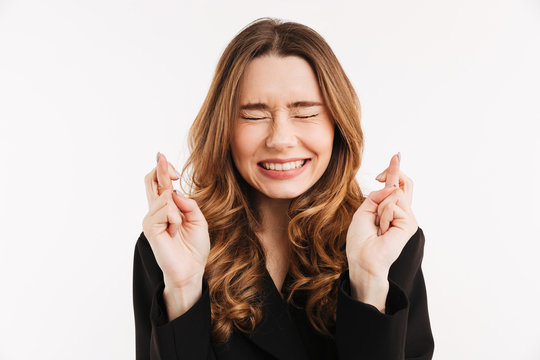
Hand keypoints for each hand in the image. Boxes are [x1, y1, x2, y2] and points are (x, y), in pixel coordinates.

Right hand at [142, 152, 209, 288]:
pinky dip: (175, 219)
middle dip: (160, 168)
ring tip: (177, 229)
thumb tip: (174, 190)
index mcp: (166, 208)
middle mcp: (155, 211)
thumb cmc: (194, 247)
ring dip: (178, 211)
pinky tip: (173, 232)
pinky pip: (165, 210)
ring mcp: (151, 219)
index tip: (166, 160)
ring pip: (165, 197)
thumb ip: (188, 203)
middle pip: (151, 181)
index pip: (159, 183)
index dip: (162, 168)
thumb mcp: (198, 219)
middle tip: (162, 156)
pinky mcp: (150, 227)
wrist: (191, 269)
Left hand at [346, 152, 418, 278]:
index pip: (395, 186)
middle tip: (387, 171)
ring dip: (380, 208)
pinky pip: (394, 204)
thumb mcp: (364, 211)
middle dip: (394, 173)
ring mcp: (407, 217)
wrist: (363, 258)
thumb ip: (377, 196)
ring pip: (394, 194)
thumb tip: (392, 186)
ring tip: (378, 226)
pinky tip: (383, 229)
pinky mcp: (409, 223)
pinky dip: (383, 215)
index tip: (396, 156)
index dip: (395, 171)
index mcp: (389, 210)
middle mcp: (401, 212)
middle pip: (404, 184)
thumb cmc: (360, 239)